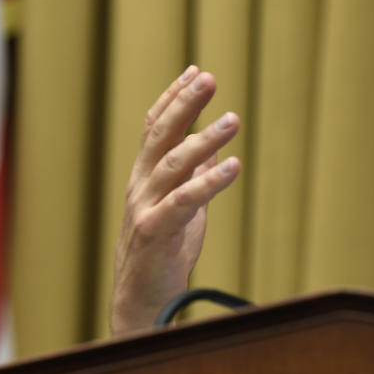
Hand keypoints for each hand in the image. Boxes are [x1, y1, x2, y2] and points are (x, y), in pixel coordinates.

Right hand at [110, 66, 240, 334]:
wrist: (144, 302)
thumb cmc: (165, 254)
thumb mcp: (185, 209)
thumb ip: (195, 178)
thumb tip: (214, 148)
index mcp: (145, 177)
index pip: (155, 127)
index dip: (174, 98)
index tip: (196, 71)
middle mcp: (140, 186)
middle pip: (160, 135)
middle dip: (184, 104)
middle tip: (210, 78)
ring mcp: (145, 208)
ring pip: (172, 164)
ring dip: (204, 139)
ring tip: (233, 119)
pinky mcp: (155, 233)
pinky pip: (183, 202)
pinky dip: (208, 182)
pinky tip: (233, 166)